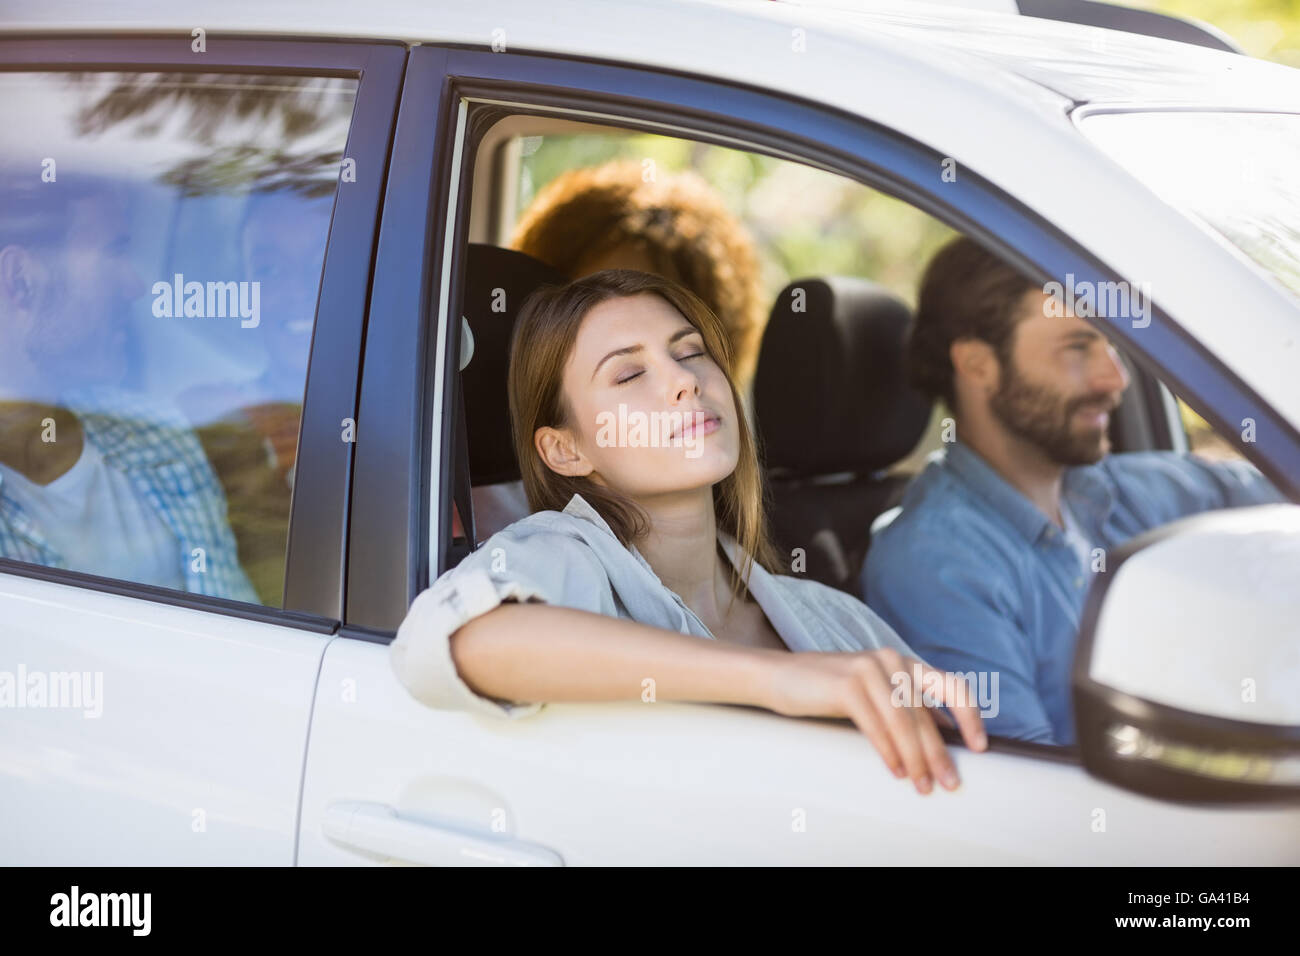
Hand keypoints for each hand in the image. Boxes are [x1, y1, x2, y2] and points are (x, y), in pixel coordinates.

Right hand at [761, 648, 988, 793]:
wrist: (779, 676)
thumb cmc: (828, 690)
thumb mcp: (874, 694)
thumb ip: (905, 708)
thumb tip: (942, 741)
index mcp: (903, 662)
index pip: (951, 687)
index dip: (970, 717)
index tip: (979, 748)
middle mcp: (890, 660)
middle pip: (925, 715)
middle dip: (939, 754)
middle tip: (949, 783)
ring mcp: (868, 668)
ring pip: (903, 723)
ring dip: (915, 759)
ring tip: (921, 785)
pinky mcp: (846, 684)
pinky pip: (876, 725)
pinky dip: (888, 751)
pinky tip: (894, 770)